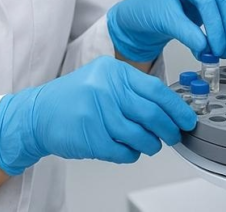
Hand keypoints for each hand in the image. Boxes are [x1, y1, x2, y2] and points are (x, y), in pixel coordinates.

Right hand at [0, 55, 195, 174]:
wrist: (38, 114)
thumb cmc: (74, 98)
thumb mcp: (103, 79)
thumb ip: (132, 89)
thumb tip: (169, 107)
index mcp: (113, 71)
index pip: (156, 90)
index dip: (176, 108)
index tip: (187, 119)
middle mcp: (106, 89)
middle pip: (151, 114)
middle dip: (169, 129)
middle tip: (175, 135)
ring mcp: (97, 113)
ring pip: (139, 136)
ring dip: (151, 144)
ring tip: (152, 145)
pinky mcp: (90, 137)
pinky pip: (122, 151)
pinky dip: (131, 154)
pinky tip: (130, 150)